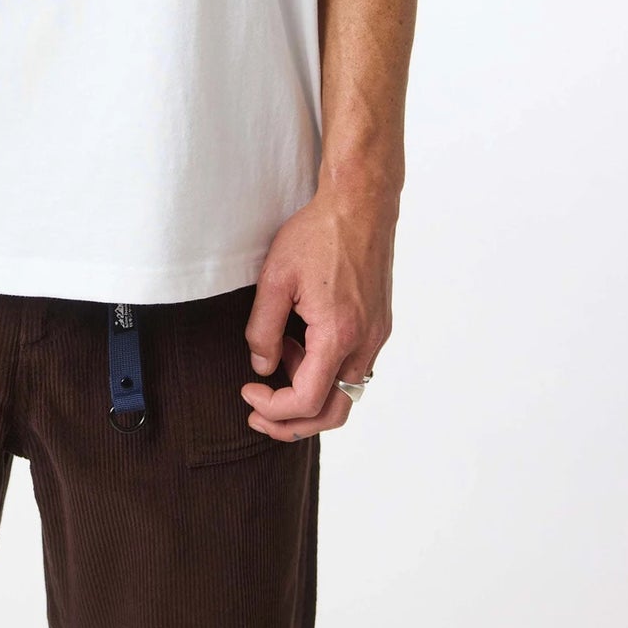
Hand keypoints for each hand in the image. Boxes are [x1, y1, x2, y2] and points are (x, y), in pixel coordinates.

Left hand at [239, 187, 394, 440]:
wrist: (360, 204)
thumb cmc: (318, 234)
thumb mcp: (275, 279)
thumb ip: (262, 329)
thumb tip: (262, 367)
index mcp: (339, 335)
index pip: (307, 401)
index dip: (273, 408)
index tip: (248, 391)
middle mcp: (365, 343)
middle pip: (333, 413)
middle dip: (293, 423)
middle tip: (259, 414)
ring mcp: (377, 336)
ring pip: (346, 393)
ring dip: (310, 393)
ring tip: (278, 358)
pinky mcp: (379, 325)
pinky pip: (354, 367)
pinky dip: (325, 370)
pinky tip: (301, 343)